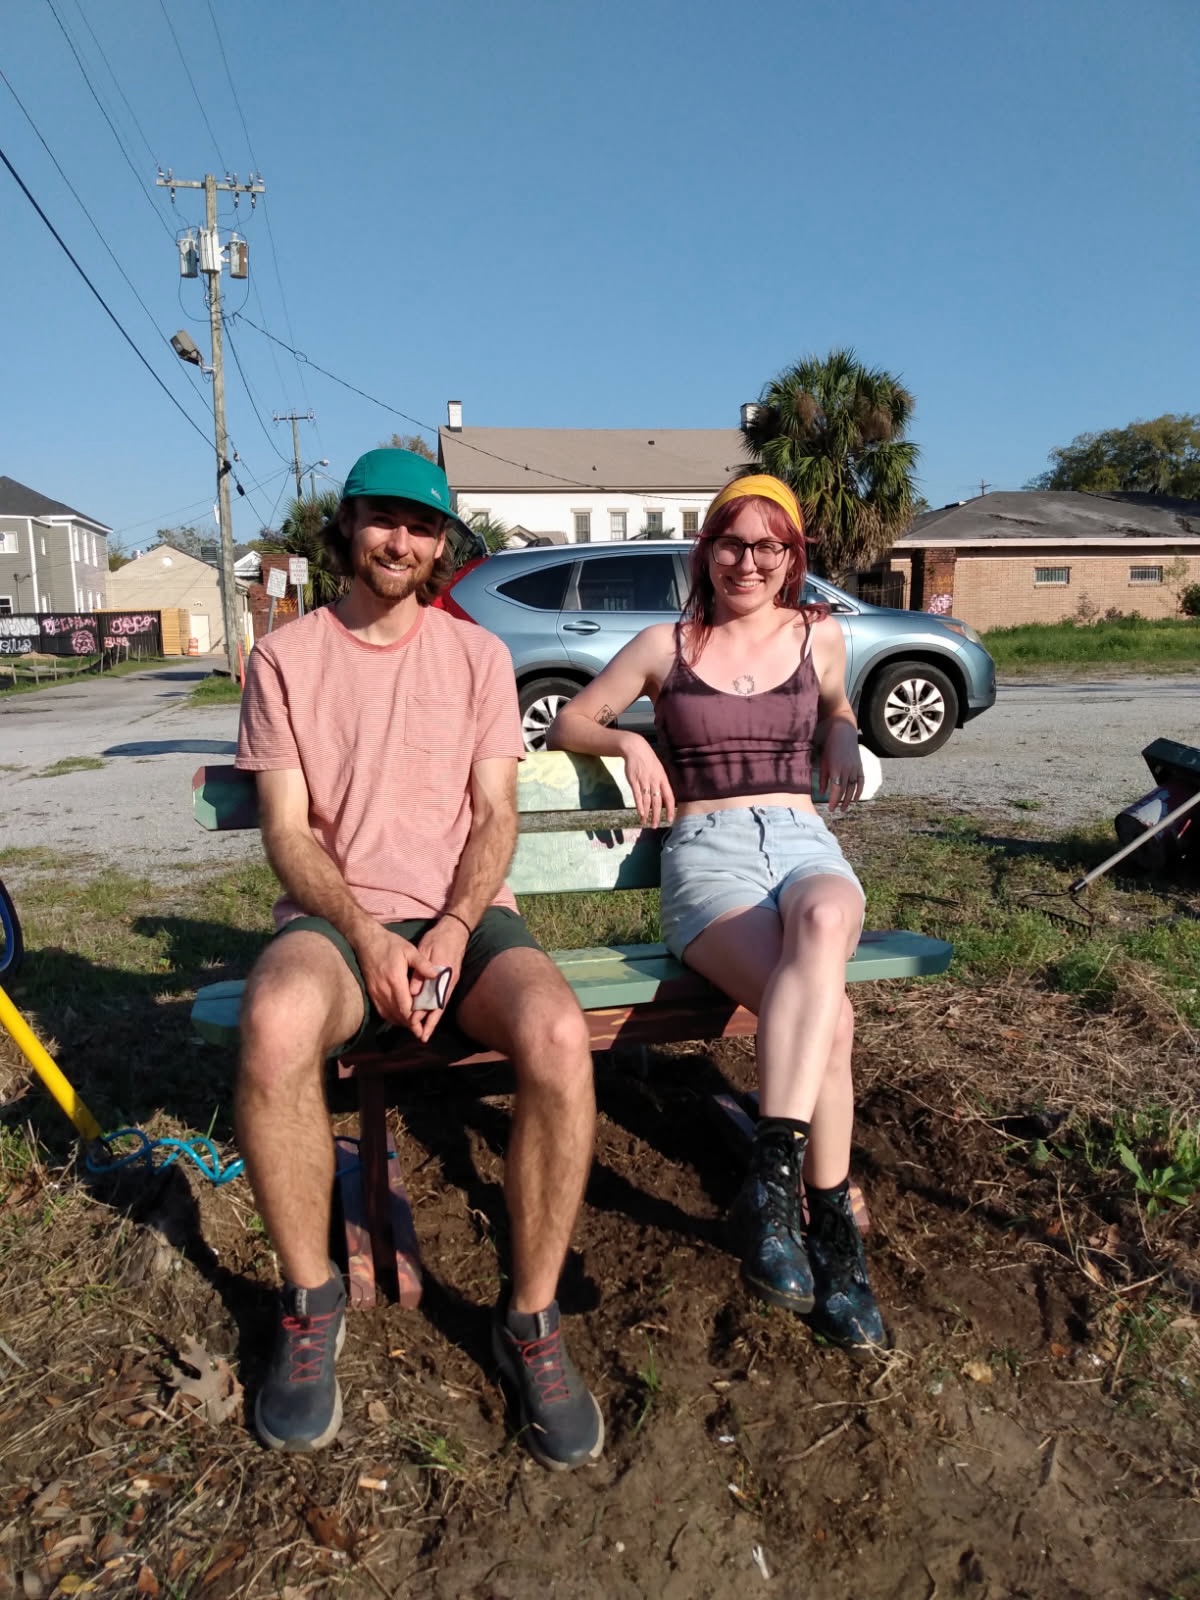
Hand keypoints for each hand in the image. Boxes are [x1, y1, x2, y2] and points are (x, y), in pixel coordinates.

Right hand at [357, 925, 444, 1031]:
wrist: (366, 940)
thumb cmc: (389, 944)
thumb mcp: (409, 950)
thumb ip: (423, 964)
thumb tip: (437, 975)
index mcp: (395, 980)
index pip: (405, 1006)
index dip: (413, 1019)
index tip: (422, 1028)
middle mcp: (383, 989)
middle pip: (397, 1014)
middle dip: (409, 1024)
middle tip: (420, 1032)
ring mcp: (375, 992)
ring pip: (389, 1014)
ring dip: (401, 1022)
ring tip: (412, 1027)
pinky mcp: (370, 992)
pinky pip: (381, 1010)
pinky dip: (391, 1016)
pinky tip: (399, 1018)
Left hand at [407, 915, 470, 1042]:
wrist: (456, 929)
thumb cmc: (439, 938)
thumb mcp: (426, 951)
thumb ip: (420, 971)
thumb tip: (413, 991)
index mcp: (443, 975)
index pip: (433, 999)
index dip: (424, 1012)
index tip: (414, 1022)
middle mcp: (449, 981)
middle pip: (439, 1006)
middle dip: (430, 1022)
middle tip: (421, 1037)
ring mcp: (451, 981)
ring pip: (441, 1004)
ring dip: (433, 1019)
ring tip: (424, 1032)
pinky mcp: (450, 980)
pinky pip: (442, 998)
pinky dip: (435, 1009)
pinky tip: (429, 1015)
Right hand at [622, 737, 675, 826]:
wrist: (635, 749)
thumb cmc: (648, 760)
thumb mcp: (659, 769)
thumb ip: (661, 783)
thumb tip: (665, 797)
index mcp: (663, 779)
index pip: (669, 797)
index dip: (670, 809)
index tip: (670, 820)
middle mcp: (655, 781)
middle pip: (658, 802)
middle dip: (657, 816)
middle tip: (655, 826)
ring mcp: (644, 781)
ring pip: (647, 801)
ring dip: (647, 814)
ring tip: (645, 823)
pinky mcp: (634, 781)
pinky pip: (638, 795)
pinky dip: (639, 805)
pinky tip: (640, 813)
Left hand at [820, 731, 863, 814]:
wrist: (843, 732)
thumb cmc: (829, 747)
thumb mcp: (823, 762)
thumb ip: (823, 778)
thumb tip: (822, 793)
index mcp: (836, 769)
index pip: (837, 789)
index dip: (834, 800)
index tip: (831, 808)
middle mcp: (847, 769)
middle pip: (845, 790)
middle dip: (841, 802)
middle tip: (837, 810)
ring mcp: (855, 768)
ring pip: (854, 787)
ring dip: (849, 799)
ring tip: (845, 808)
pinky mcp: (860, 766)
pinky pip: (861, 781)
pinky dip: (859, 791)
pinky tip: (855, 799)